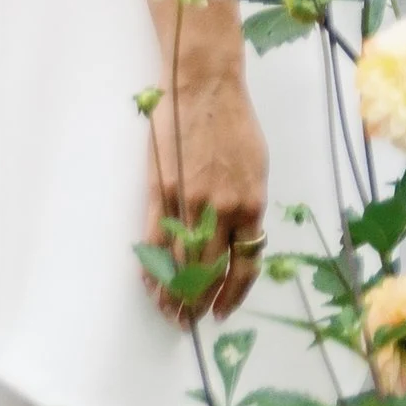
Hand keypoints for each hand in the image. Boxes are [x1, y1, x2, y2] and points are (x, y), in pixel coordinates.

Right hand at [143, 62, 267, 327]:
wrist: (205, 84)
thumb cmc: (233, 121)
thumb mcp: (256, 167)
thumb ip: (246, 206)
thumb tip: (239, 240)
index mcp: (251, 204)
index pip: (244, 265)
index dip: (232, 294)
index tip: (222, 312)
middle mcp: (222, 210)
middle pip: (210, 272)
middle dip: (200, 303)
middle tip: (189, 321)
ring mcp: (189, 201)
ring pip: (181, 262)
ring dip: (173, 293)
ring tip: (168, 311)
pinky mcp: (161, 191)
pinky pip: (155, 240)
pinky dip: (152, 265)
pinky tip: (150, 283)